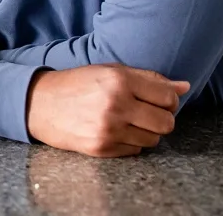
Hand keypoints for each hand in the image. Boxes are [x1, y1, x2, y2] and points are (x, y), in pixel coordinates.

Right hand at [26, 63, 189, 157]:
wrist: (38, 103)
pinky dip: (131, 142)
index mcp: (119, 80)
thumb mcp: (110, 71)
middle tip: (146, 112)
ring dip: (146, 131)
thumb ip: (149, 78)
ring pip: (153, 139)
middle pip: (167, 123)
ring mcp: (109, 129)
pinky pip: (136, 150)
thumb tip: (185, 87)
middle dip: (161, 119)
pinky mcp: (102, 147)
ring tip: (128, 121)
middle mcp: (116, 104)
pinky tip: (115, 131)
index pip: (169, 97)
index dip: (169, 100)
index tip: (158, 100)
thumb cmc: (77, 84)